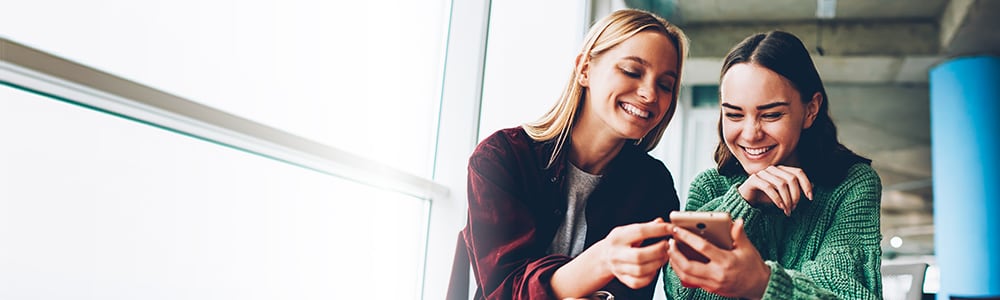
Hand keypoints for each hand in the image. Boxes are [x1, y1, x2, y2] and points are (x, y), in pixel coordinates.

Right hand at [550, 218, 672, 297]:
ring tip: (665, 256)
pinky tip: (655, 268)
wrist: (604, 257)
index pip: (639, 232)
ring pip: (641, 270)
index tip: (670, 228)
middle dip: (658, 250)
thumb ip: (645, 227)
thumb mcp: (628, 230)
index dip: (657, 230)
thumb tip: (660, 222)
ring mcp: (619, 268)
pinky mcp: (623, 279)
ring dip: (658, 263)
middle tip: (667, 245)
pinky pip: (639, 282)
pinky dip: (650, 276)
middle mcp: (616, 254)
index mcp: (618, 238)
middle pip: (639, 255)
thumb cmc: (619, 241)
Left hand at [667, 219, 769, 298]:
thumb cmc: (753, 266)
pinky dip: (681, 271)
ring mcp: (712, 284)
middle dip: (675, 254)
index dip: (687, 237)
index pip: (702, 248)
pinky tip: (678, 262)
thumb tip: (737, 221)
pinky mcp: (710, 289)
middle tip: (670, 242)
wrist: (760, 287)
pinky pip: (690, 281)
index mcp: (726, 261)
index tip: (677, 230)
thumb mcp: (747, 249)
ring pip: (686, 276)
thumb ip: (739, 234)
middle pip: (688, 266)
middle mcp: (717, 274)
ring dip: (675, 263)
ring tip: (671, 251)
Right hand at [737, 165, 812, 215]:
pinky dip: (777, 199)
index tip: (810, 198)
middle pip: (791, 179)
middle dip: (796, 195)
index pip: (798, 172)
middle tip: (794, 208)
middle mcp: (773, 169)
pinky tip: (780, 207)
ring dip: (787, 200)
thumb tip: (814, 185)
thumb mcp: (783, 193)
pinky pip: (769, 188)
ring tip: (787, 210)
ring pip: (781, 184)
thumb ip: (796, 188)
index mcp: (781, 169)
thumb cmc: (765, 196)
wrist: (746, 199)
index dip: (806, 184)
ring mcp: (763, 173)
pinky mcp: (754, 179)